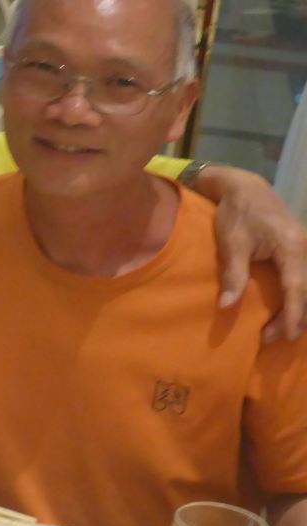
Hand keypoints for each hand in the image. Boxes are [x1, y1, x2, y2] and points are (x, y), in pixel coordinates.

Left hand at [203, 164, 306, 341]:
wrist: (245, 187)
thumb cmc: (236, 213)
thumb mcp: (231, 243)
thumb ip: (233, 275)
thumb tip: (227, 306)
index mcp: (293, 247)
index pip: (297, 288)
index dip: (292, 315)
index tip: (285, 336)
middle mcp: (306, 248)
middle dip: (294, 318)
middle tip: (272, 339)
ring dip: (297, 308)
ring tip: (279, 329)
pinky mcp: (301, 249)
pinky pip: (304, 278)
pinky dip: (297, 296)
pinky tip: (286, 309)